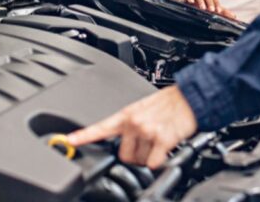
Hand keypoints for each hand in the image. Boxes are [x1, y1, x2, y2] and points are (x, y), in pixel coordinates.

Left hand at [67, 85, 197, 168]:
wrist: (190, 98)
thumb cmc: (168, 104)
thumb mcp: (142, 109)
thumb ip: (128, 124)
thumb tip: (122, 140)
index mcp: (126, 115)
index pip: (100, 127)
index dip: (83, 136)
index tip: (69, 140)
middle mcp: (133, 122)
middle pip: (123, 155)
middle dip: (134, 156)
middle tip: (145, 147)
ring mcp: (147, 131)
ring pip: (139, 161)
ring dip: (148, 158)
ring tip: (157, 143)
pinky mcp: (161, 139)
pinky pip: (153, 163)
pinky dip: (159, 161)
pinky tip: (165, 149)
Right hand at [178, 0, 235, 18]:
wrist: (189, 0)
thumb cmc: (203, 4)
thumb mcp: (213, 7)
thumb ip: (223, 11)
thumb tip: (234, 16)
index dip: (217, 3)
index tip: (219, 11)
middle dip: (210, 3)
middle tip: (211, 10)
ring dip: (201, 1)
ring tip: (202, 8)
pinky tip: (191, 2)